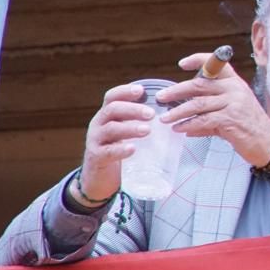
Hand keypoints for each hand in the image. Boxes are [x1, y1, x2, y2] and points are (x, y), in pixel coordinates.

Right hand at [79, 82, 155, 200]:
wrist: (99, 178)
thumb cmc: (118, 150)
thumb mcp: (126, 133)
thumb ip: (141, 122)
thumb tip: (173, 113)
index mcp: (107, 116)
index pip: (112, 97)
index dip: (125, 91)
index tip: (141, 90)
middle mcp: (99, 125)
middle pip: (112, 110)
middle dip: (133, 109)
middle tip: (152, 114)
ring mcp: (95, 141)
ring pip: (110, 129)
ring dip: (130, 128)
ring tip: (147, 130)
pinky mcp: (96, 158)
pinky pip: (107, 152)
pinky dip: (121, 150)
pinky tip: (133, 149)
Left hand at [159, 52, 269, 167]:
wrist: (269, 143)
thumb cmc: (250, 127)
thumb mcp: (233, 111)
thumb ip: (211, 111)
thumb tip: (186, 122)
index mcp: (235, 82)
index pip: (216, 64)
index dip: (198, 60)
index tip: (182, 64)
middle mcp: (235, 89)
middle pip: (200, 85)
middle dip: (177, 91)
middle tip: (161, 97)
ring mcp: (234, 103)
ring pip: (198, 104)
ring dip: (178, 112)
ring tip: (165, 118)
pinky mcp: (231, 119)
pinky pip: (203, 120)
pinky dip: (188, 125)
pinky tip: (179, 129)